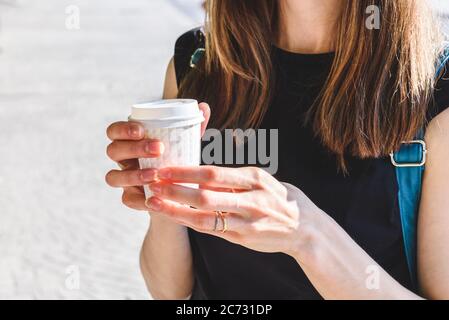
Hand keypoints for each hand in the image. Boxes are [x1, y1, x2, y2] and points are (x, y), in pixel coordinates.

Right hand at [105, 102, 210, 210]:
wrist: (179, 187)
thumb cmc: (177, 157)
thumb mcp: (184, 141)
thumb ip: (192, 125)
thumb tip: (203, 107)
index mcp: (130, 141)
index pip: (114, 131)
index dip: (122, 129)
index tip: (142, 130)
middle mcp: (123, 159)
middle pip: (113, 151)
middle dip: (133, 148)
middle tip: (159, 148)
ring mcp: (124, 179)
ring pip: (113, 176)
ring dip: (133, 174)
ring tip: (155, 174)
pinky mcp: (130, 197)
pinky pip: (127, 199)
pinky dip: (139, 199)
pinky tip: (153, 198)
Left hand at [145, 165, 319, 255]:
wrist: (302, 226)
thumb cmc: (276, 197)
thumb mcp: (260, 179)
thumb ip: (233, 177)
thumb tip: (200, 170)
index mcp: (253, 178)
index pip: (213, 173)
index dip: (186, 171)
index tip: (165, 168)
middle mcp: (250, 199)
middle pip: (206, 194)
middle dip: (176, 189)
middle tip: (153, 184)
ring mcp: (247, 220)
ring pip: (205, 216)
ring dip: (177, 209)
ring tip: (155, 203)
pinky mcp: (243, 237)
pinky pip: (211, 229)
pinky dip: (190, 222)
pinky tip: (174, 217)